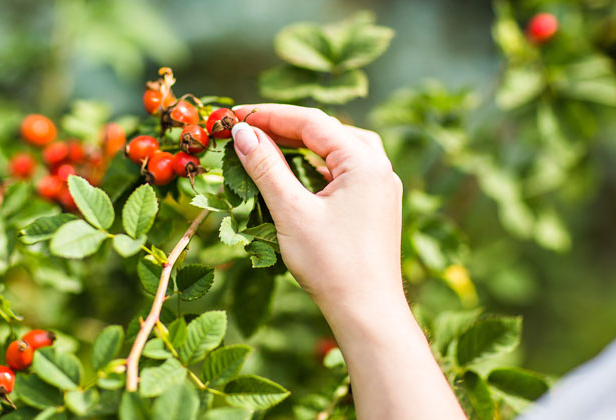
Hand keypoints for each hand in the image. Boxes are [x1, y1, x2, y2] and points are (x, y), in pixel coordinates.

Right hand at [231, 104, 465, 419]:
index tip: (234, 114)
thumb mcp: (291, 211)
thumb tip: (242, 132)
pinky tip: (294, 173)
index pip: (311, 121)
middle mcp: (379, 166)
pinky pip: (343, 172)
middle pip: (326, 131)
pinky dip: (315, 167)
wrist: (367, 312)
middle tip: (244, 129)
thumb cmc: (331, 264)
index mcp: (364, 161)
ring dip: (300, 146)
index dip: (269, 114)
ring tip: (265, 144)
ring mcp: (380, 186)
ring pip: (336, 150)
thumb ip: (266, 167)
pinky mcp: (375, 204)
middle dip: (283, 127)